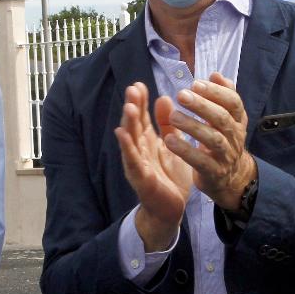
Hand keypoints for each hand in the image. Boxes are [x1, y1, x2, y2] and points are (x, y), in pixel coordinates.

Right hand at [114, 82, 192, 251]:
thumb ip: (167, 124)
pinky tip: (122, 135)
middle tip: (132, 88)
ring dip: (128, 123)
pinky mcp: (140, 178)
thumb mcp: (172, 145)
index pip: (142, 117)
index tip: (139, 84)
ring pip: (131, 141)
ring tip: (128, 107)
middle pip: (134, 125)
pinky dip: (127, 147)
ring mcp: (137, 164)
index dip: (140, 101)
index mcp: (148, 141)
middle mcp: (139, 150)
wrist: (170, 209)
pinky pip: (132, 161)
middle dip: (132, 107)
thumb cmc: (170, 177)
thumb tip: (163, 97)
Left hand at [164, 73, 256, 210]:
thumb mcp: (226, 117)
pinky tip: (169, 140)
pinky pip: (200, 161)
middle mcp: (235, 136)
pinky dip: (185, 151)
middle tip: (182, 95)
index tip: (196, 83)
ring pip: (212, 139)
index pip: (233, 102)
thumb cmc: (223, 140)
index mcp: (238, 120)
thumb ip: (220, 96)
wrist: (231, 178)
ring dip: (192, 126)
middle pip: (222, 118)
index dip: (216, 92)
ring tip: (173, 116)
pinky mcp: (214, 172)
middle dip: (202, 105)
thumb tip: (216, 74)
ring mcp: (226, 155)